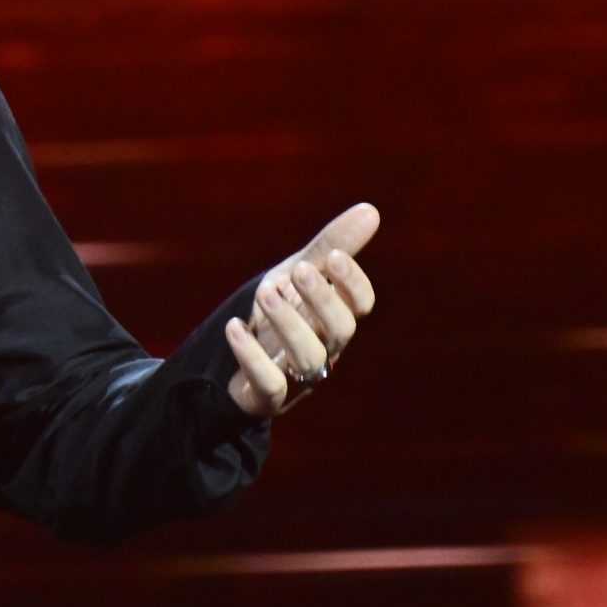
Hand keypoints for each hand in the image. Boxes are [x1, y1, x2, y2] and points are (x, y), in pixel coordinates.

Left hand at [223, 201, 379, 416]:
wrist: (234, 366)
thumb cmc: (278, 314)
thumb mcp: (298, 276)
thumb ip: (331, 246)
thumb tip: (371, 210)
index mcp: (335, 318)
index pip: (361, 305)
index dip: (352, 283)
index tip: (332, 257)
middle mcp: (324, 348)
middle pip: (341, 331)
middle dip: (323, 300)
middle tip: (299, 272)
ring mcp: (298, 376)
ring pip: (309, 358)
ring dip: (288, 322)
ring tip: (266, 291)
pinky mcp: (267, 396)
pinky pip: (269, 384)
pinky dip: (251, 355)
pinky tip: (235, 327)